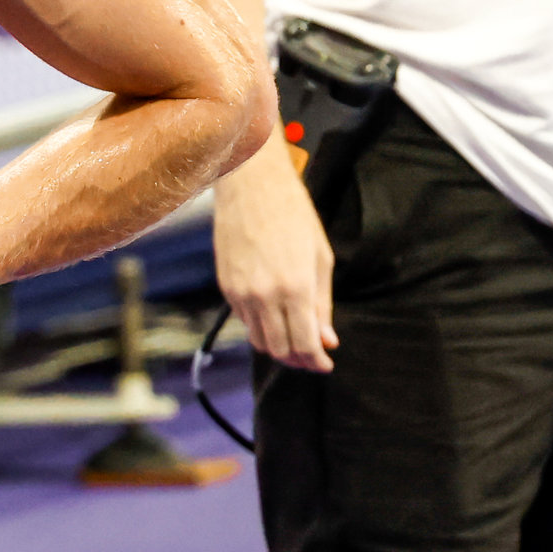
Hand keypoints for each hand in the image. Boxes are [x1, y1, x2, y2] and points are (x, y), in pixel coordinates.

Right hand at [213, 150, 338, 368]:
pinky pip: (244, 321)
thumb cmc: (293, 215)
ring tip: (294, 341)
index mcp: (296, 287)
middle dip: (299, 360)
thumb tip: (327, 340)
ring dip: (278, 347)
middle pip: (281, 350)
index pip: (305, 344)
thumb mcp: (320, 258)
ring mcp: (241, 293)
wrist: (251, 186)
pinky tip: (274, 315)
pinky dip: (260, 326)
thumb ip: (322, 303)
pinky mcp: (226, 287)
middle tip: (312, 358)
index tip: (325, 364)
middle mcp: (265, 296)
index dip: (317, 361)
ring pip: (259, 341)